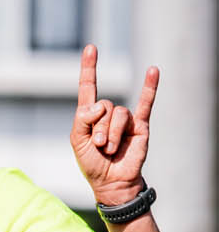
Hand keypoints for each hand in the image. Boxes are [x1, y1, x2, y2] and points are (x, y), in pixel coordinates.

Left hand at [71, 45, 156, 204]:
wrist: (112, 183)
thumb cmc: (93, 164)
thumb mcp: (78, 142)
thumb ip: (82, 120)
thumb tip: (99, 106)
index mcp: (90, 115)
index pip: (89, 87)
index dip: (89, 68)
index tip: (91, 48)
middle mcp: (108, 114)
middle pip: (104, 106)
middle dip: (99, 129)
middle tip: (99, 147)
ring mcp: (125, 119)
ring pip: (118, 114)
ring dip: (111, 135)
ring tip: (110, 150)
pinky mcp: (140, 125)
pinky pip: (146, 103)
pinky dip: (150, 87)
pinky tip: (153, 71)